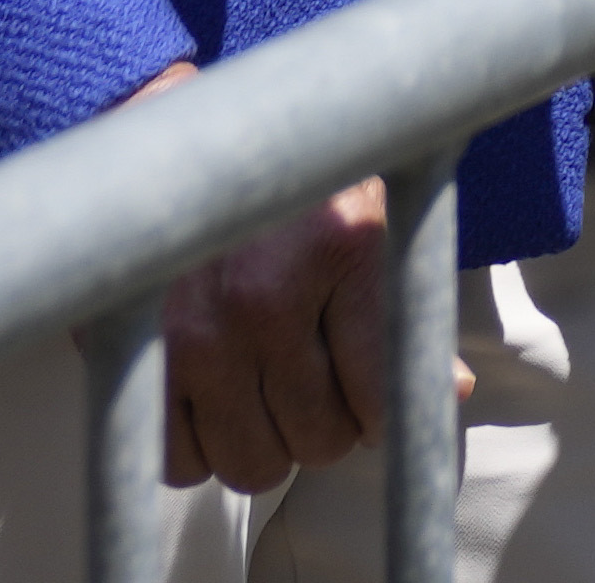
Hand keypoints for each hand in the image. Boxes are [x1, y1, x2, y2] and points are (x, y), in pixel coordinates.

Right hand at [132, 76, 398, 493]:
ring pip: (252, 464)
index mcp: (340, 251)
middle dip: (322, 428)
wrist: (174, 131)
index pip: (380, 399)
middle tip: (309, 387)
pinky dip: (198, 450)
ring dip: (264, 443)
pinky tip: (210, 405)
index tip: (366, 400)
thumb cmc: (285, 177)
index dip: (377, 415)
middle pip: (318, 442)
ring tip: (261, 394)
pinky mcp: (140, 352)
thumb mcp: (362, 213)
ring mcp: (195, 332)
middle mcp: (266, 299)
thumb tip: (454, 389)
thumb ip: (405, 299)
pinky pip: (178, 461)